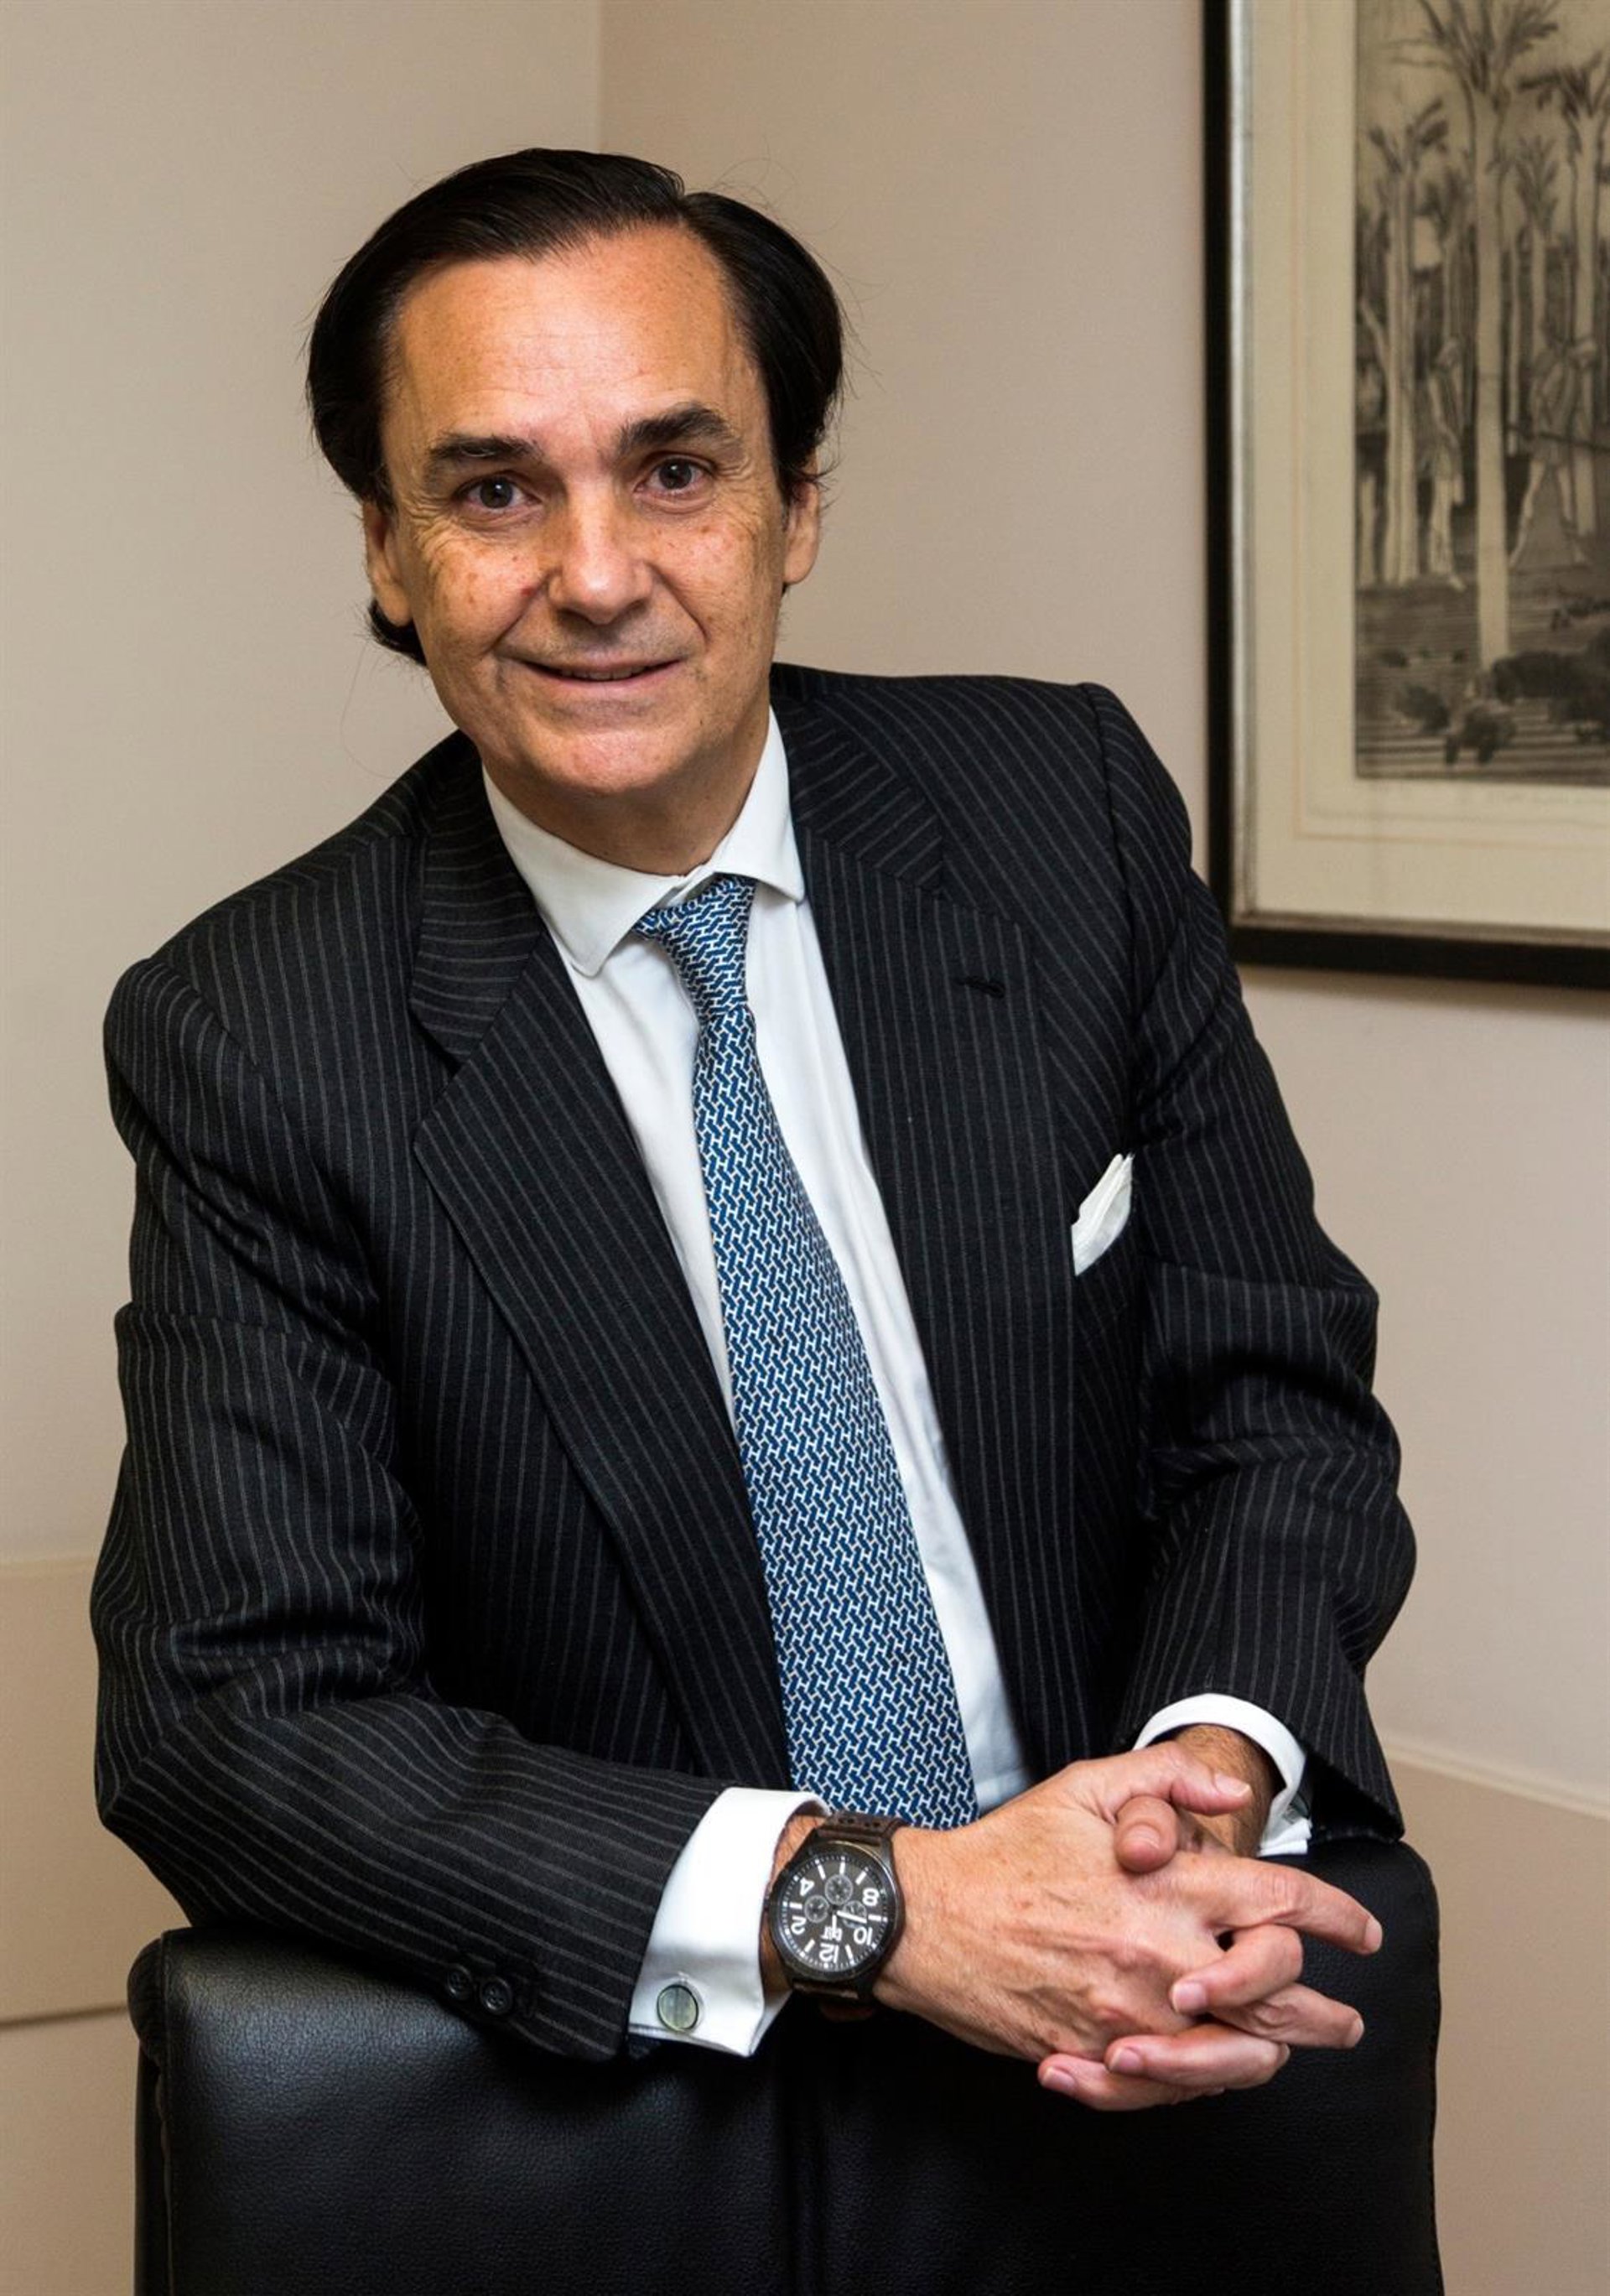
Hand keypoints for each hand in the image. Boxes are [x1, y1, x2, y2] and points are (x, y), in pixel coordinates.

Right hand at [874, 1743, 1377, 2106]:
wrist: (925, 1917)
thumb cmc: (1005, 1849)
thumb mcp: (1083, 1787)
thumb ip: (1166, 1781)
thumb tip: (1235, 1796)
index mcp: (1170, 1887)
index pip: (1284, 1905)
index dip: (1338, 1920)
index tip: (1362, 1934)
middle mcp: (1163, 1955)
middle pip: (1281, 1997)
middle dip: (1325, 2015)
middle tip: (1346, 2023)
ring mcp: (1132, 2013)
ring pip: (1236, 2055)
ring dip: (1278, 2057)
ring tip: (1294, 2055)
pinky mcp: (1097, 2055)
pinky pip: (1170, 2086)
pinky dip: (1200, 2082)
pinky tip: (1213, 2070)